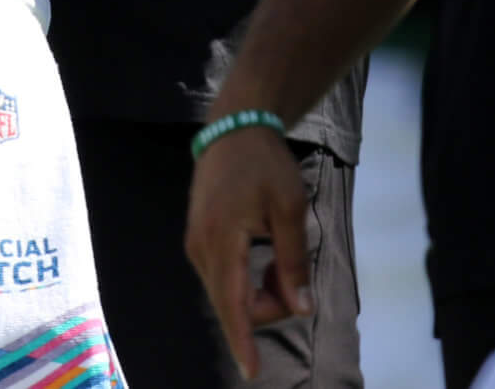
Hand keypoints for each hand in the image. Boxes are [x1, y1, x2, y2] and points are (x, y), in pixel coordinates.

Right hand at [185, 122, 314, 381]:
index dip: (243, 339)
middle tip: (293, 274)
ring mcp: (194, 244)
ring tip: (279, 258)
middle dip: (266, 306)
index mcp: (221, 239)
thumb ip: (293, 260)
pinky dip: (246, 281)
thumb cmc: (266, 165)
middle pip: (232, 303)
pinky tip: (263, 256)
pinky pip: (222, 278)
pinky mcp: (196, 240)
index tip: (251, 371)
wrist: (233, 129)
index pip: (232, 302)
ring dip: (257, 292)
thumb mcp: (289, 207)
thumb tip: (300, 307)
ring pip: (227, 293)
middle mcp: (200, 248)